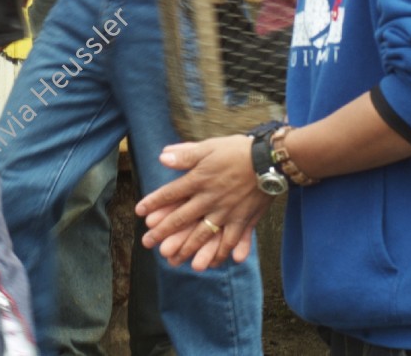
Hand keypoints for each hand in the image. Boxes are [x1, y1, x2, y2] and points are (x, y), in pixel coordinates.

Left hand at [135, 135, 271, 270]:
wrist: (270, 160)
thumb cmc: (238, 150)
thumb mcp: (209, 146)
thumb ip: (186, 154)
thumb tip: (162, 157)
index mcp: (199, 180)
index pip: (170, 194)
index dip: (154, 203)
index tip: (139, 212)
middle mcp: (209, 199)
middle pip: (181, 219)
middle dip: (162, 232)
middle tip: (147, 243)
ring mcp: (226, 212)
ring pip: (202, 235)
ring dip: (186, 249)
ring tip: (173, 261)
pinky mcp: (243, 220)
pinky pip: (230, 241)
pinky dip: (220, 253)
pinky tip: (212, 263)